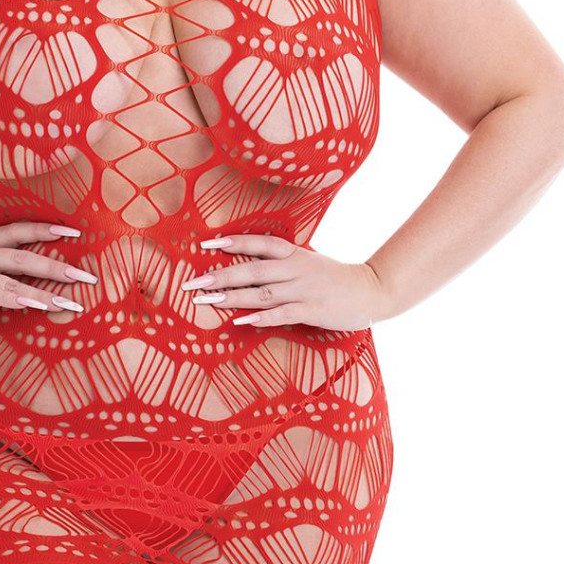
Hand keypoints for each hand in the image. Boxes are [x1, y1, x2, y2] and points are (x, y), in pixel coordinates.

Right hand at [0, 220, 97, 317]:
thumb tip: (20, 282)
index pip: (19, 230)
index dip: (46, 228)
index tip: (73, 231)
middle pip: (27, 255)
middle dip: (59, 266)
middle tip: (86, 276)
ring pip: (17, 277)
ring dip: (46, 291)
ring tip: (70, 302)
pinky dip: (18, 298)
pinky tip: (35, 304)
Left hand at [181, 232, 388, 332]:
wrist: (371, 290)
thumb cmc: (334, 277)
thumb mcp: (307, 261)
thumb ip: (281, 262)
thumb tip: (247, 263)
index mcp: (294, 254)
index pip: (259, 243)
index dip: (234, 242)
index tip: (205, 243)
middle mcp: (295, 269)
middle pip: (252, 269)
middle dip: (219, 275)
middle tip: (192, 283)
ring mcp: (304, 289)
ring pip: (262, 292)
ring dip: (232, 296)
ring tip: (206, 301)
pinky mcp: (312, 310)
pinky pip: (282, 313)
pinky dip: (261, 317)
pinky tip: (240, 321)